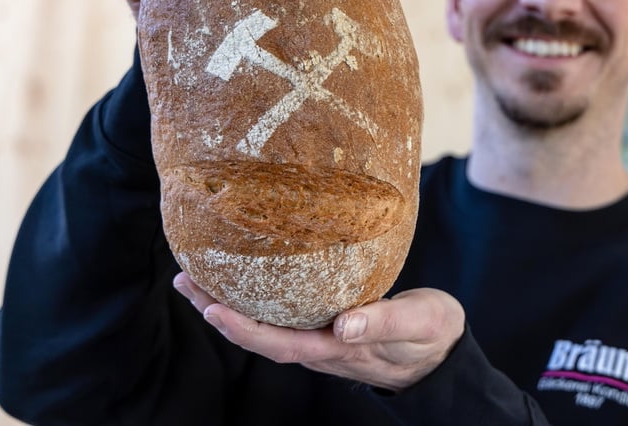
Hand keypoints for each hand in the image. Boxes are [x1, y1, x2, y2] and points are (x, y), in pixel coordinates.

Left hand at [173, 272, 464, 391]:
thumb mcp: (418, 324)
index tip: (211, 308)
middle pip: (259, 336)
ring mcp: (321, 339)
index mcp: (338, 349)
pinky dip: (256, 300)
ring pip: (266, 326)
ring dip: (230, 306)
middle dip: (219, 312)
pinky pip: (282, 316)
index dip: (243, 330)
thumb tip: (344, 324)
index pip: (279, 344)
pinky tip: (247, 278)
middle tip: (185, 280)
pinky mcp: (327, 326)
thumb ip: (385, 322)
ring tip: (200, 277)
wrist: (442, 350)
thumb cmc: (432, 334)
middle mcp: (321, 348)